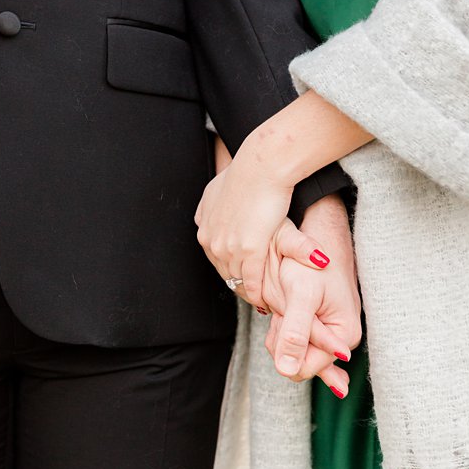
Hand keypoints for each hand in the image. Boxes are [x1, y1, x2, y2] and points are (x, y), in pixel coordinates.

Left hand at [195, 152, 327, 310]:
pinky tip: (264, 300)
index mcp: (204, 228)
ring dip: (248, 291)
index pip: (214, 257)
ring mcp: (229, 248)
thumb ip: (210, 206)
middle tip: (250, 293)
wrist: (261, 168)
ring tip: (260, 300)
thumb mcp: (215, 189)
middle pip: (224, 271)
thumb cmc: (245, 173)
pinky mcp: (249, 251)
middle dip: (237, 282)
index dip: (228, 267)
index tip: (239, 274)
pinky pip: (252, 280)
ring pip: (237, 278)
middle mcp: (212, 241)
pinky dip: (258, 292)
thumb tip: (206, 213)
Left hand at [263, 198, 361, 388]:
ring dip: (281, 330)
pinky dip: (283, 326)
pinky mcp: (317, 325)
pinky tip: (284, 310)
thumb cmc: (312, 263)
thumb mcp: (301, 296)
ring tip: (285, 304)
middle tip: (284, 309)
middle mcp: (339, 339)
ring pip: (291, 349)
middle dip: (283, 339)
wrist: (319, 240)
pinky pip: (293, 337)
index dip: (286, 350)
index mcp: (343, 336)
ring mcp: (328, 333)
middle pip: (297, 361)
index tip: (283, 321)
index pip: (305, 368)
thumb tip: (287, 371)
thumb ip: (295, 334)